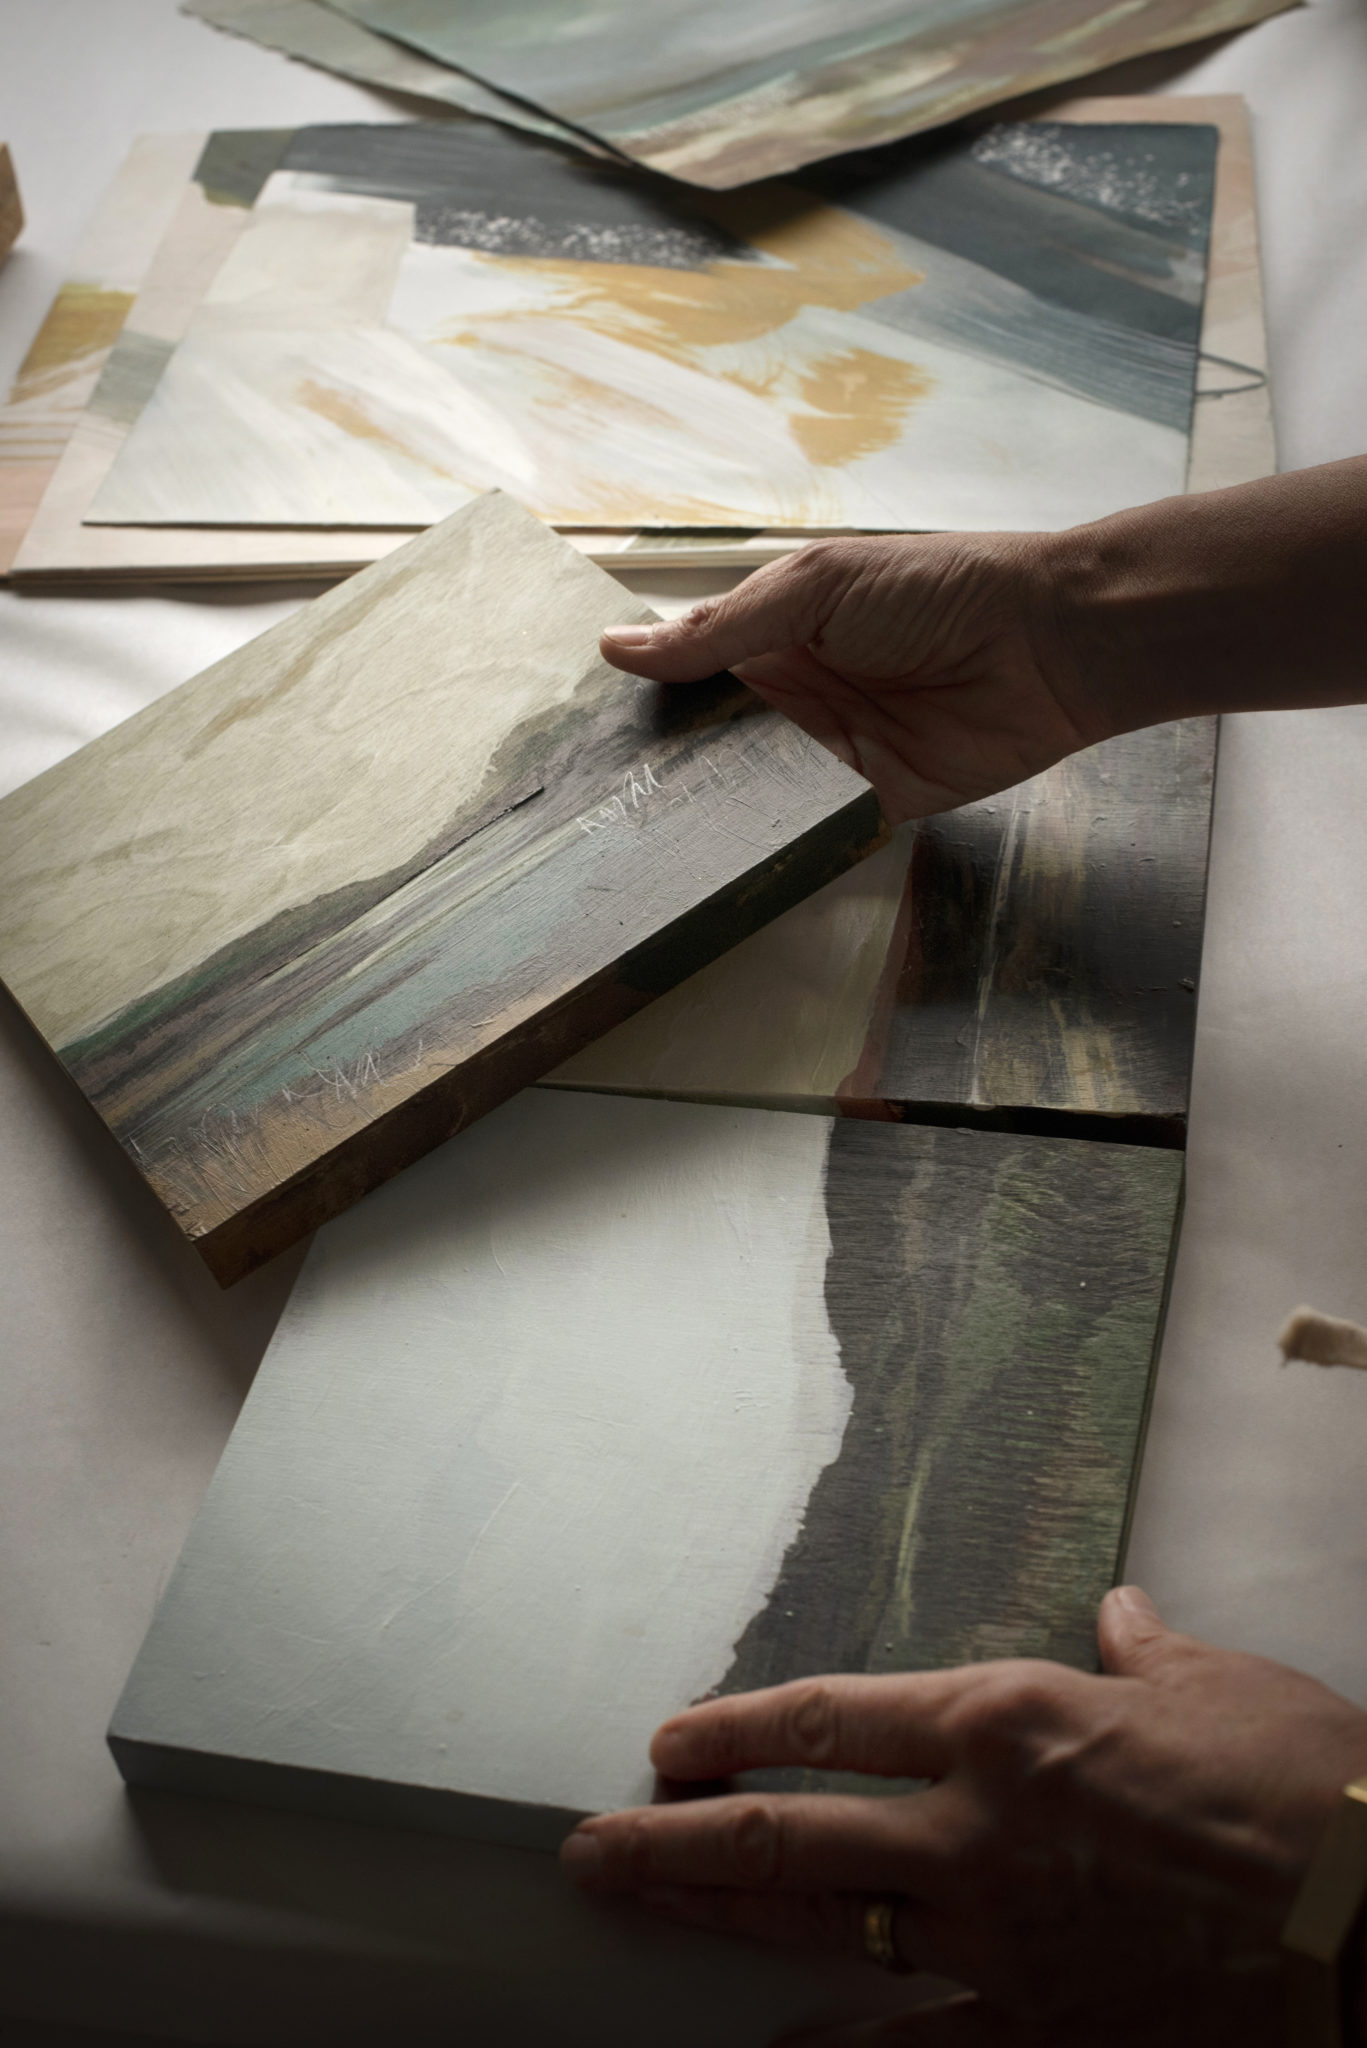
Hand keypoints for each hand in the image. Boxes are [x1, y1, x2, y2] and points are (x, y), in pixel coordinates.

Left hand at [560, 1587, 1366, 2045]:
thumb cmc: (1304, 1787)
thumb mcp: (1216, 1684)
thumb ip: (1143, 1650)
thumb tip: (1118, 1616)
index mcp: (1006, 1724)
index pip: (830, 1719)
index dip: (735, 1730)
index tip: (670, 1741)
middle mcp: (975, 1831)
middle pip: (788, 1834)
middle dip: (675, 1840)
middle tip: (592, 1846)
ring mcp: (998, 1942)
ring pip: (821, 1933)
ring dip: (719, 1923)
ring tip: (639, 1916)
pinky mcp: (1042, 2031)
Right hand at [601, 531, 1103, 825]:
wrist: (1046, 645)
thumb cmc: (935, 590)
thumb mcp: (816, 589)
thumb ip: (722, 629)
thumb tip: (618, 647)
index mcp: (776, 634)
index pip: (690, 671)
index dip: (641, 698)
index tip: (576, 732)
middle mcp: (793, 698)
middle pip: (709, 742)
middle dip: (658, 769)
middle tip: (585, 804)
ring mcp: (825, 756)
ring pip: (745, 793)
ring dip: (702, 813)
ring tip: (626, 842)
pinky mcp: (865, 807)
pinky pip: (803, 832)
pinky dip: (764, 844)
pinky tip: (710, 865)